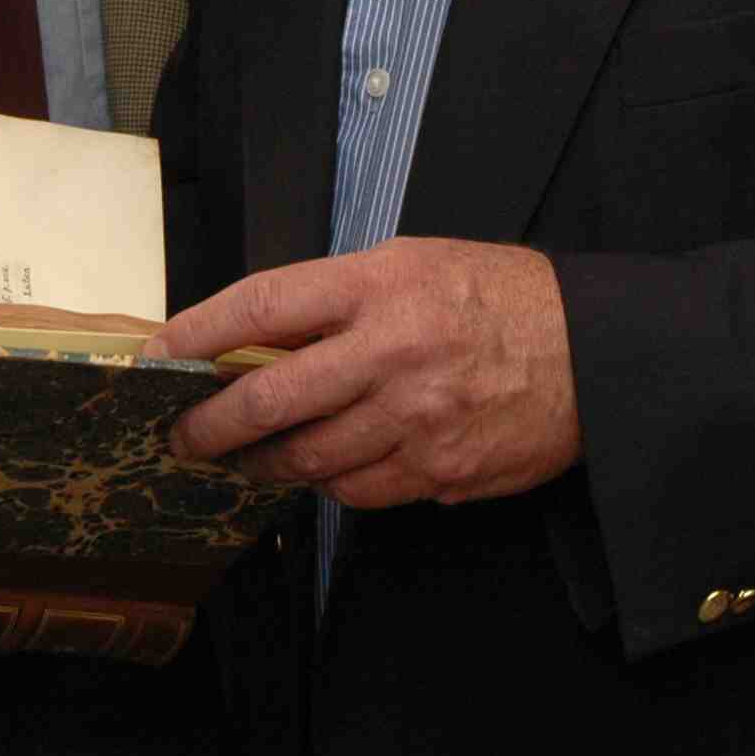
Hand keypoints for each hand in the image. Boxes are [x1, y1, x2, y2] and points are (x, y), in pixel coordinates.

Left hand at [147, 237, 581, 508]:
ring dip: (263, 464)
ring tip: (244, 458)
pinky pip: (359, 491)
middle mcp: (393, 352)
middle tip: (182, 436)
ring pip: (309, 459)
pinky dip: (330, 483)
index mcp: (381, 285)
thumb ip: (337, 297)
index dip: (200, 332)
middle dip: (211, 425)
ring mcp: (417, 420)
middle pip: (271, 399)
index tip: (163, 354)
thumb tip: (256, 338)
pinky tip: (324, 468)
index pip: (263, 306)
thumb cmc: (499, 299)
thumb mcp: (415, 263)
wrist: (591, 353)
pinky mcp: (440, 471)